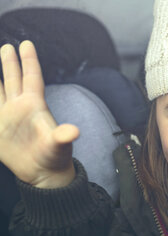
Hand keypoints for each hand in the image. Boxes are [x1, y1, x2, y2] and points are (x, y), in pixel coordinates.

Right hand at [0, 41, 77, 187]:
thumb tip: (73, 132)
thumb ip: (62, 136)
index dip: (29, 61)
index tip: (27, 43)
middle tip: (6, 45)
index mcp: (35, 106)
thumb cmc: (55, 157)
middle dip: (10, 62)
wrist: (42, 174)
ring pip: (0, 89)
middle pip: (14, 79)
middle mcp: (21, 107)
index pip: (32, 77)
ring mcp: (8, 116)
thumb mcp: (58, 145)